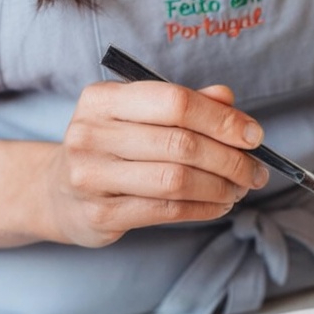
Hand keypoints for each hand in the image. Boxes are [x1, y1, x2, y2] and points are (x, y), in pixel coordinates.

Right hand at [43, 82, 268, 246]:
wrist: (57, 193)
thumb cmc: (110, 149)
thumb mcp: (139, 117)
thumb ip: (184, 105)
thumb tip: (229, 99)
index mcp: (102, 99)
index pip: (174, 102)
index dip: (221, 120)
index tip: (254, 136)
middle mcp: (90, 133)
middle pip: (180, 143)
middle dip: (230, 159)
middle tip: (256, 172)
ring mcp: (91, 176)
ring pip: (176, 179)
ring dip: (221, 187)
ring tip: (239, 189)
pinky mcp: (101, 214)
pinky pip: (167, 210)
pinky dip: (203, 208)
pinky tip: (219, 205)